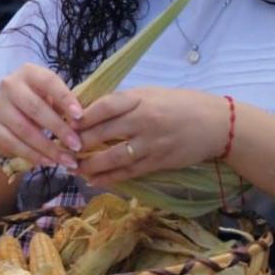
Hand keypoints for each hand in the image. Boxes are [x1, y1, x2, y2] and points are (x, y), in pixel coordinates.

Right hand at [0, 63, 84, 173]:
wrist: (6, 114)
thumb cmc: (37, 101)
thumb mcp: (50, 96)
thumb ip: (63, 104)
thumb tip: (82, 121)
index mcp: (28, 73)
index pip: (48, 82)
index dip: (65, 99)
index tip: (80, 117)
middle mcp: (10, 85)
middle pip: (35, 108)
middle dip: (59, 128)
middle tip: (77, 145)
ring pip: (24, 130)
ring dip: (48, 148)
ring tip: (67, 159)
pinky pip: (14, 144)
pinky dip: (34, 155)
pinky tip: (49, 162)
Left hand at [71, 87, 229, 187]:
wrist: (216, 125)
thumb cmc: (181, 104)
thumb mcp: (151, 94)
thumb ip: (123, 101)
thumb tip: (89, 109)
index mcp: (140, 99)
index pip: (103, 107)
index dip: (80, 116)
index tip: (62, 122)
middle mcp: (143, 121)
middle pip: (102, 133)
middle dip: (76, 143)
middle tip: (57, 149)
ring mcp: (150, 144)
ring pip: (112, 157)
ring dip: (88, 165)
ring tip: (72, 168)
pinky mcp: (158, 162)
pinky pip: (128, 173)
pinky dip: (108, 178)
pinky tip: (93, 181)